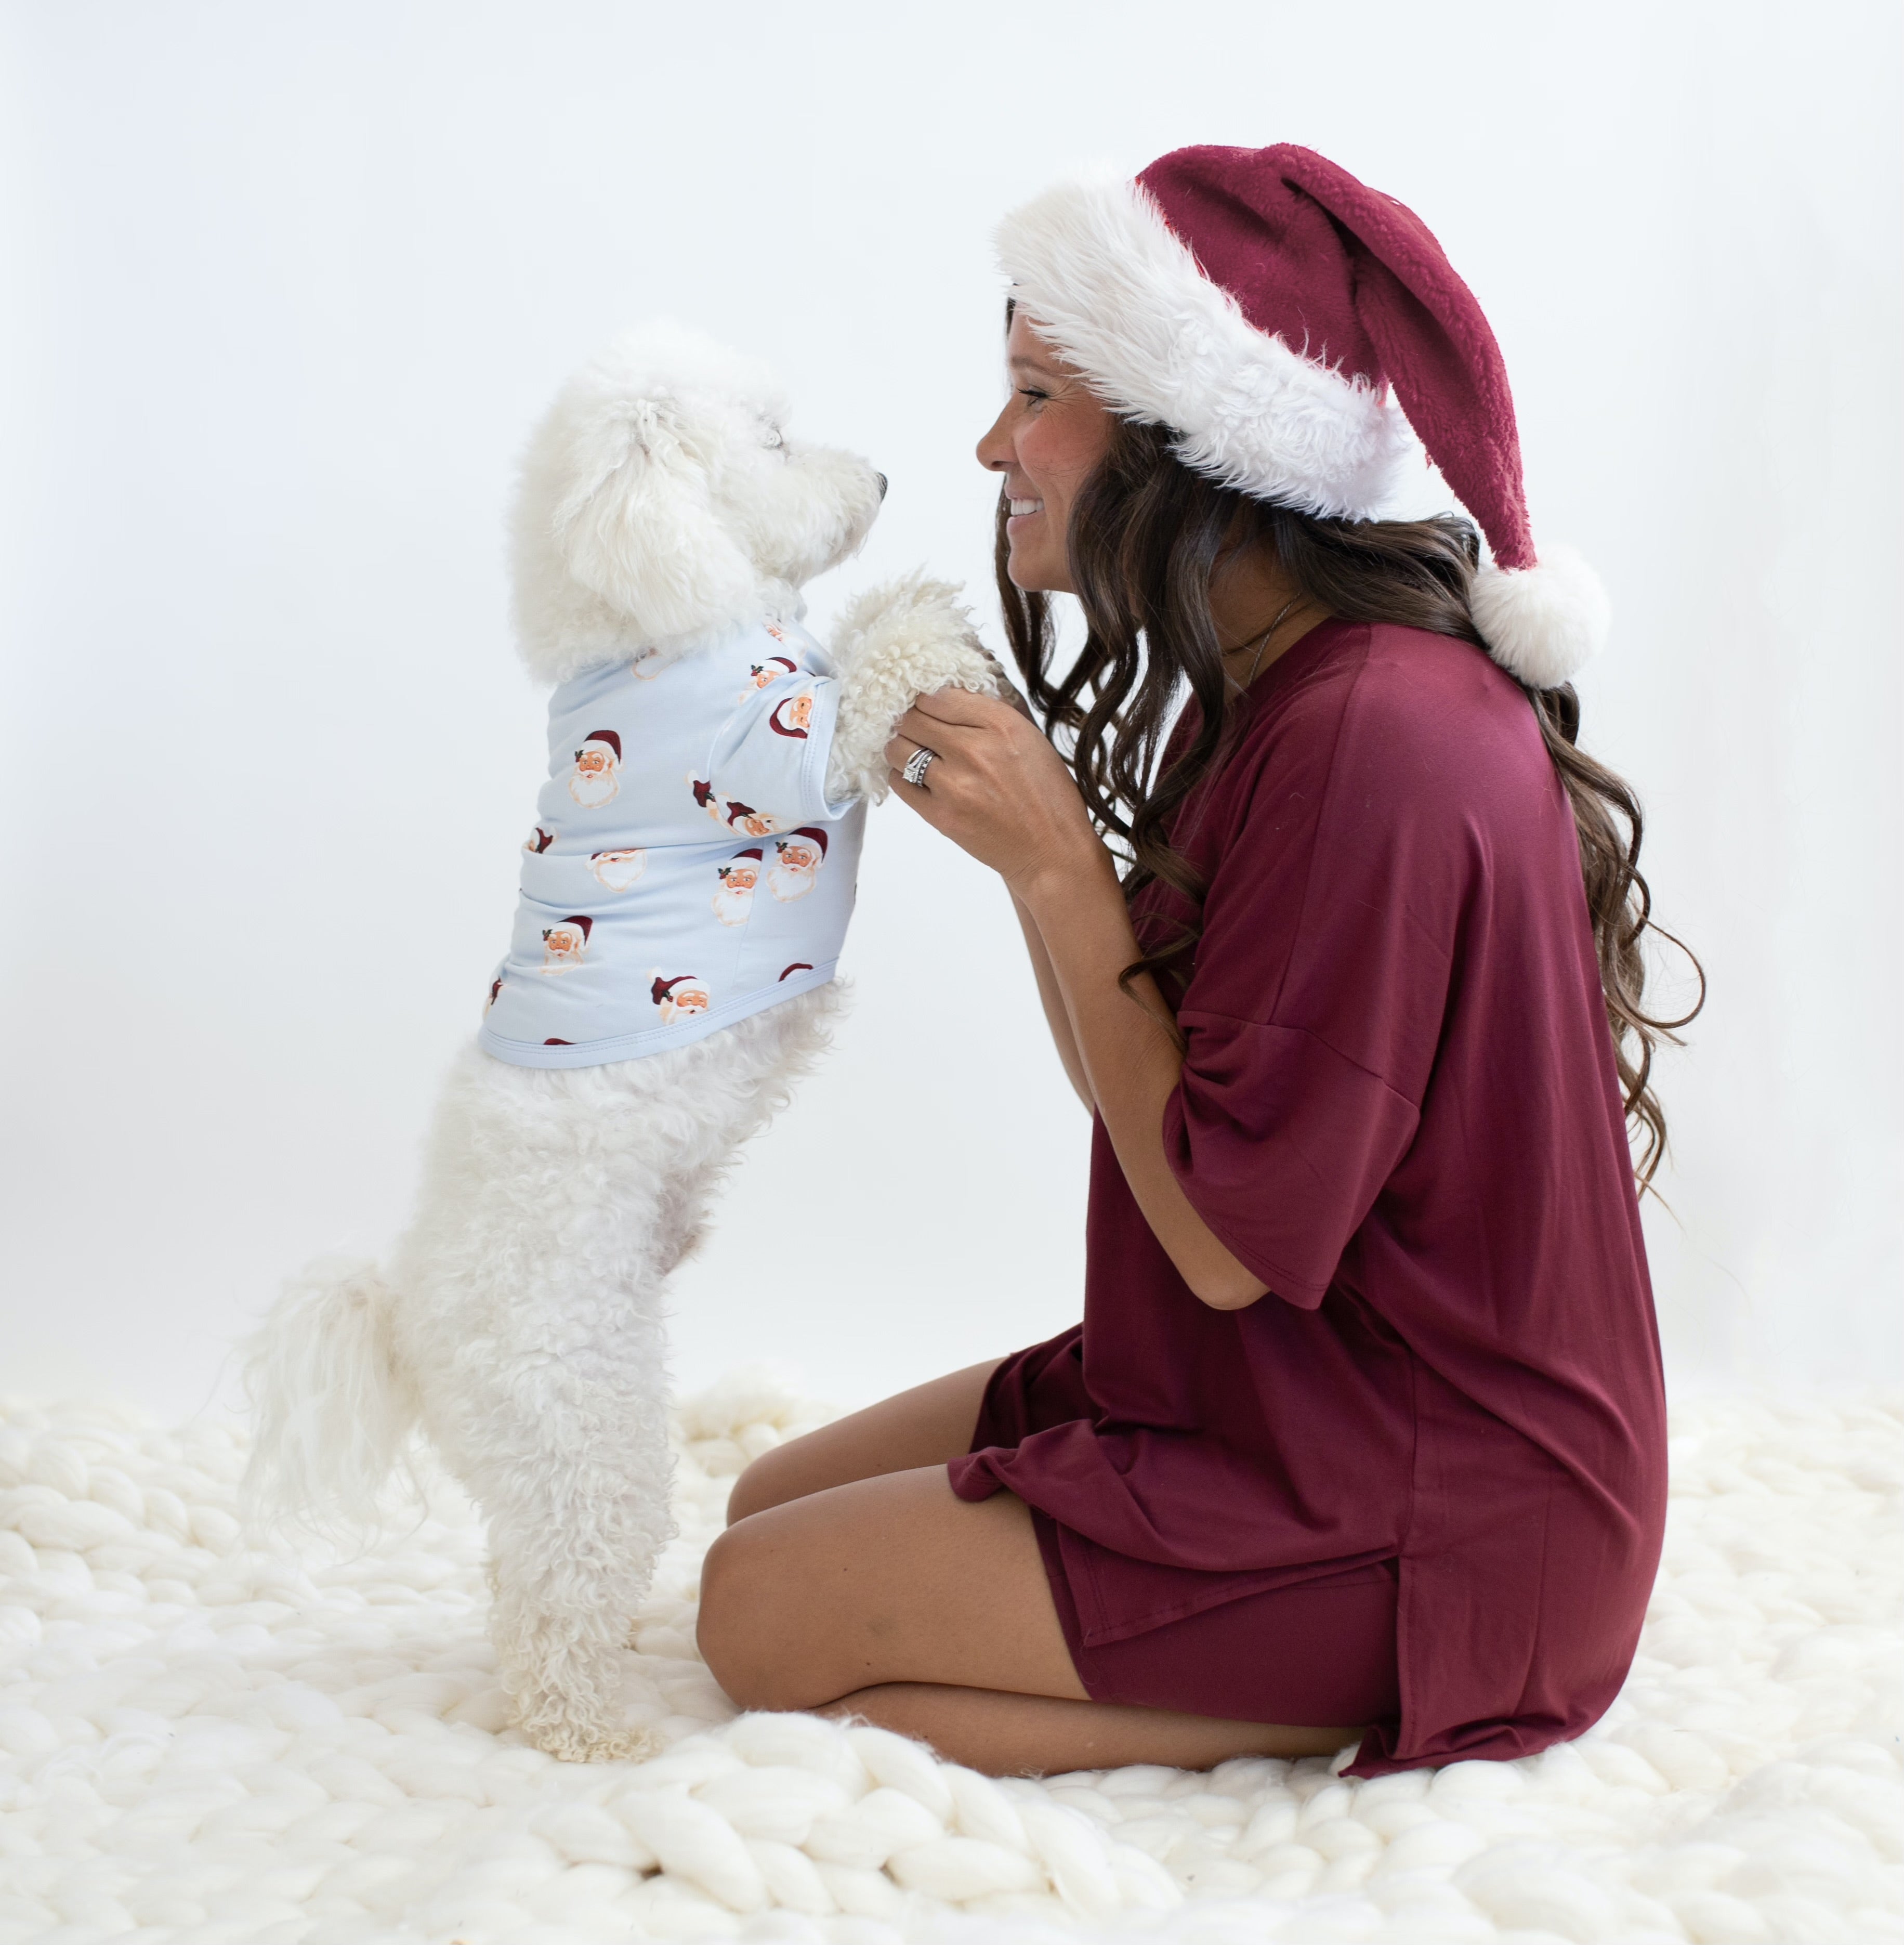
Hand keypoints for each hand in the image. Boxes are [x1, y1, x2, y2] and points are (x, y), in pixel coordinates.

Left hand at [885, 688, 1108, 895]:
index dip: (929, 699)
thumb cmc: (1046, 794)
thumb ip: (990, 712)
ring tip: (915, 753)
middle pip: (912, 718)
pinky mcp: (940, 815)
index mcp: (1002, 723)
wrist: (1051, 850)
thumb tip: (949, 692)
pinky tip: (917, 778)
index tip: (930, 708)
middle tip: (919, 730)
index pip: (939, 694)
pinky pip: (899, 782)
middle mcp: (975, 749)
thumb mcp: (1030, 738)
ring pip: (898, 748)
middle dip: (912, 721)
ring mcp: (954, 784)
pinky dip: (902, 775)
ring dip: (902, 747)